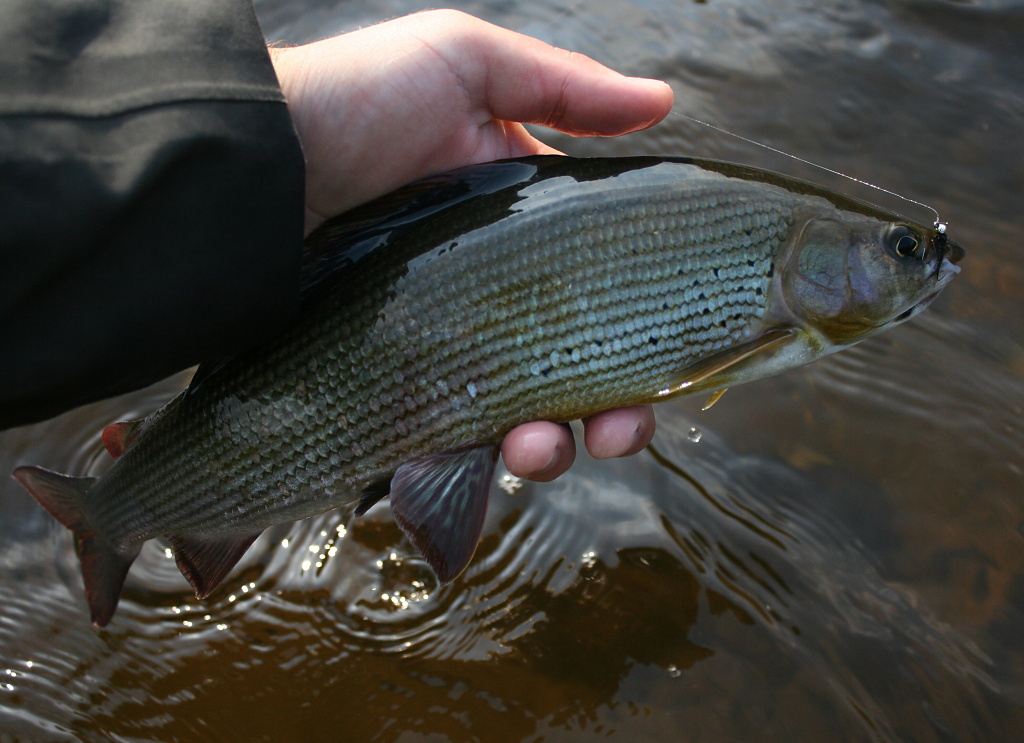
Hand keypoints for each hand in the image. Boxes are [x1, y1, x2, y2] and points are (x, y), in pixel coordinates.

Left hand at [270, 9, 671, 480]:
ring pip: (517, 419)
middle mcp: (488, 295)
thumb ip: (564, 88)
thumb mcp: (464, 64)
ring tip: (539, 448)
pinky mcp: (392, 386)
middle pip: (570, 372)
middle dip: (608, 416)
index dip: (636, 334)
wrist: (254, 163)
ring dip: (550, 448)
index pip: (595, 293)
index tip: (662, 366)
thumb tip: (665, 101)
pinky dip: (479, 461)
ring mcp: (441, 346)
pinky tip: (497, 454)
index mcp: (518, 231)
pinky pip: (449, 441)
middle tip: (615, 433)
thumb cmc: (359, 100)